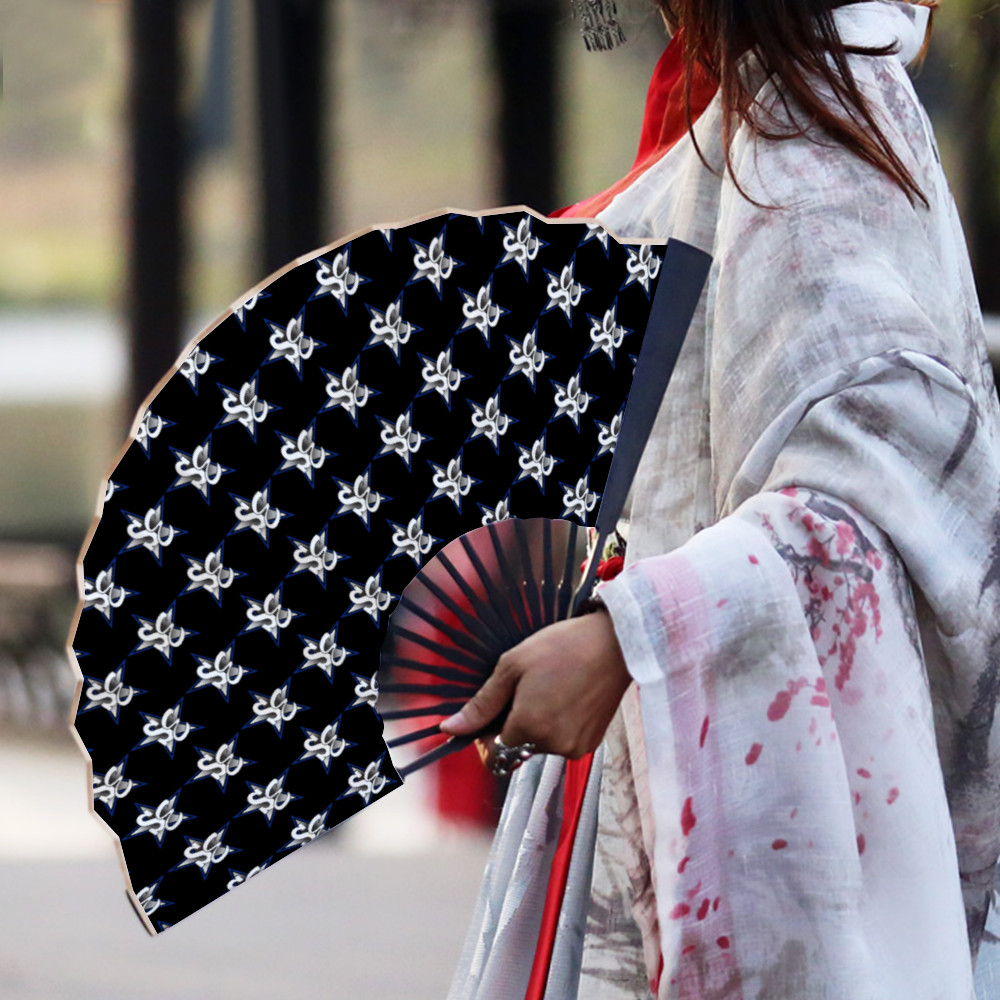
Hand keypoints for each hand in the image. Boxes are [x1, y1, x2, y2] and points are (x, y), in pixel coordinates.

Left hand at [438, 607, 632, 772]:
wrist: (617, 644)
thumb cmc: (562, 647)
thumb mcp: (513, 666)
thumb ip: (482, 703)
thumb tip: (450, 729)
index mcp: (529, 727)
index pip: (492, 752)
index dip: (486, 734)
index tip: (494, 710)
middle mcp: (552, 746)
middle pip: (515, 748)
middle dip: (512, 725)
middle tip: (525, 689)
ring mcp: (574, 748)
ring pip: (537, 746)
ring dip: (535, 725)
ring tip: (550, 688)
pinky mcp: (590, 744)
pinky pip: (560, 742)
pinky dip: (556, 726)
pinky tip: (566, 696)